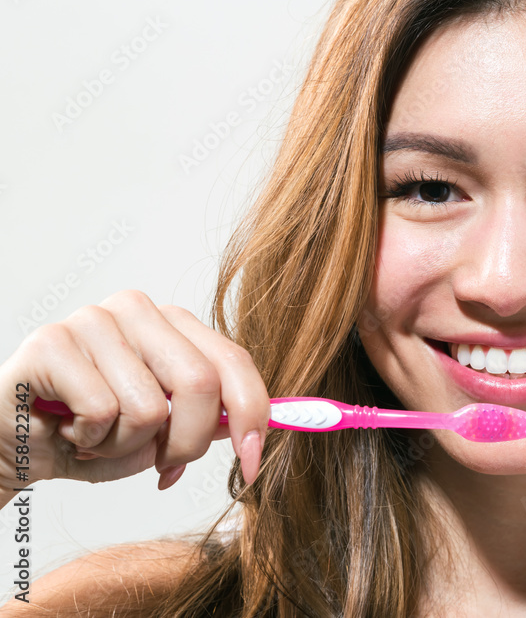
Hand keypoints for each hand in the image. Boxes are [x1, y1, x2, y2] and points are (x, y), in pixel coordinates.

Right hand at [0, 290, 268, 501]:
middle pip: (200, 383)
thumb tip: (254, 430)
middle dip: (186, 443)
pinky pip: (102, 411)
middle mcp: (138, 310)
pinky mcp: (52, 342)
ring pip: (149, 407)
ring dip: (126, 446)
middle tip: (160, 463)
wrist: (16, 446)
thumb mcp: (165, 433)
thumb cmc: (94, 435)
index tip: (253, 462)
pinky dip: (90, 440)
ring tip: (99, 436)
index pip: (234, 361)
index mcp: (174, 323)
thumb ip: (209, 421)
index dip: (253, 415)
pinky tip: (70, 429)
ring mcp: (93, 319)